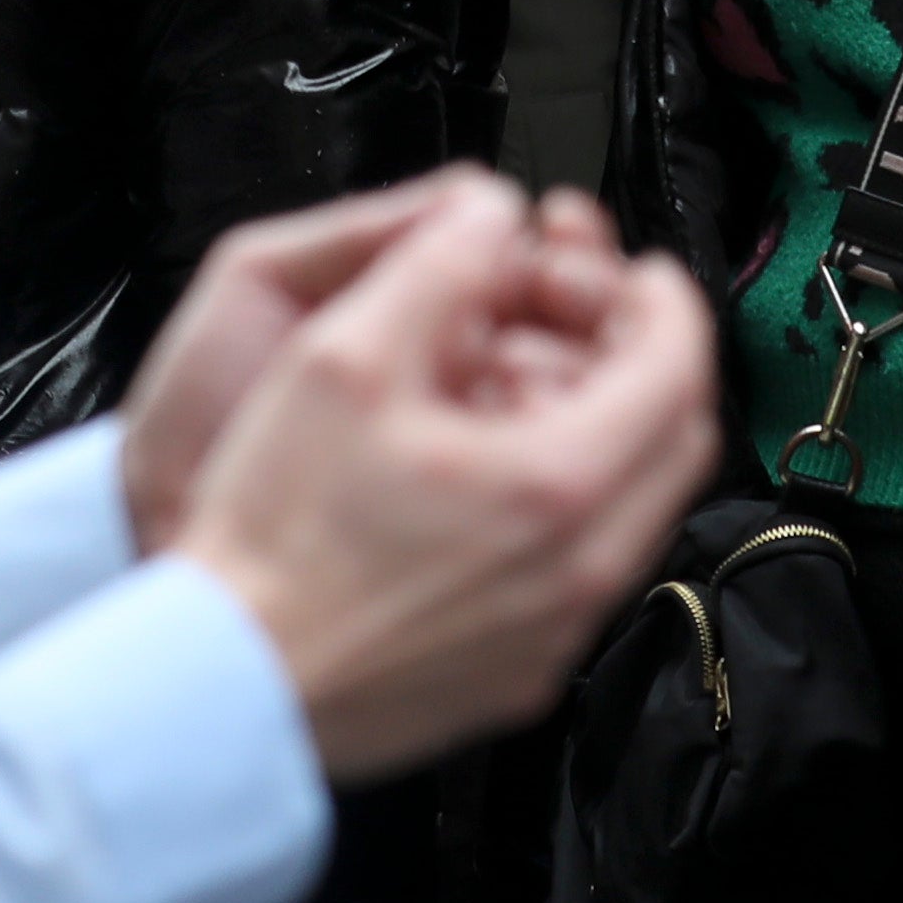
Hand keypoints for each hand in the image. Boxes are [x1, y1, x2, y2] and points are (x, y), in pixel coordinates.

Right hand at [171, 177, 716, 785]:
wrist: (225, 682)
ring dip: (604, 433)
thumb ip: (435, 264)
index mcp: (558, 487)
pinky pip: (583, 570)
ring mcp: (554, 633)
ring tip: (517, 392)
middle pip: (676, 441)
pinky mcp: (519, 673)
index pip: (676, 368)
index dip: (660, 299)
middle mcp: (580, 571)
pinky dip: (566, 505)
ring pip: (634, 509)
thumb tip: (488, 219)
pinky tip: (486, 479)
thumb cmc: (274, 544)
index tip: (630, 273)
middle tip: (583, 322)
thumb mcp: (343, 356)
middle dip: (643, 361)